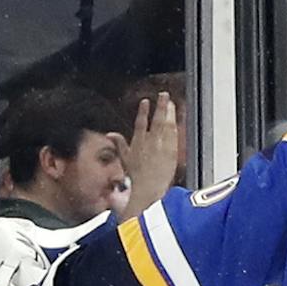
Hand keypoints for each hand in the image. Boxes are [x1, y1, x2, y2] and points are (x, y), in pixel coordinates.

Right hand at [118, 92, 182, 217]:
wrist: (147, 190)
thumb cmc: (137, 177)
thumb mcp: (125, 158)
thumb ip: (119, 144)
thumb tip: (110, 134)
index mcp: (137, 143)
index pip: (140, 123)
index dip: (143, 112)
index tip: (145, 101)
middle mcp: (149, 143)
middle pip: (155, 120)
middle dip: (159, 107)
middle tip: (163, 95)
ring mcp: (160, 147)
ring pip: (165, 126)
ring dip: (169, 113)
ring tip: (171, 103)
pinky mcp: (171, 152)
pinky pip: (173, 136)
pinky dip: (174, 127)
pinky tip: (176, 120)